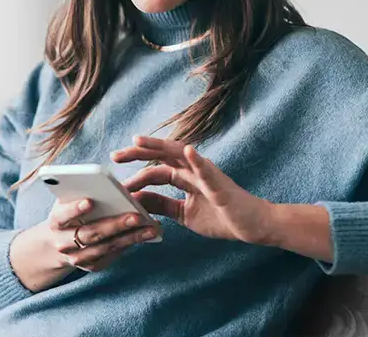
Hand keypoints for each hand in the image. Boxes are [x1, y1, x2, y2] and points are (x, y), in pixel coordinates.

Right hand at [9, 197, 159, 291]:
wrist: (61, 240)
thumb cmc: (71, 212)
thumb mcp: (69, 200)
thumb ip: (81, 192)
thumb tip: (109, 184)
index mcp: (56, 221)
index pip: (63, 215)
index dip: (74, 209)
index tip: (89, 201)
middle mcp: (63, 242)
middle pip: (90, 234)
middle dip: (114, 225)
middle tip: (136, 216)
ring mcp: (77, 257)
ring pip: (105, 247)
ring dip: (130, 237)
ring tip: (151, 227)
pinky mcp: (92, 265)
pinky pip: (112, 255)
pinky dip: (129, 245)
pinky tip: (145, 235)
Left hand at [113, 135, 274, 244]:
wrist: (253, 226)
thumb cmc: (222, 217)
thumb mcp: (184, 214)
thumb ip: (163, 205)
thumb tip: (138, 200)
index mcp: (186, 177)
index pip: (156, 168)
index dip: (136, 169)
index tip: (114, 170)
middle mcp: (194, 170)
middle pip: (162, 155)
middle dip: (138, 153)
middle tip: (115, 154)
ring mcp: (207, 175)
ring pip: (181, 155)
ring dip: (159, 147)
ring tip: (139, 141)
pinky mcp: (220, 185)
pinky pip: (208, 170)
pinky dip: (198, 160)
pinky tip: (189, 151)